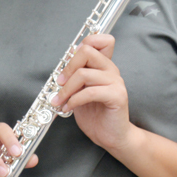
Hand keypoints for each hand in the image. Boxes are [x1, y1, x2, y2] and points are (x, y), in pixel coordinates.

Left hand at [51, 34, 135, 155]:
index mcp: (103, 66)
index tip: (68, 65)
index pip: (100, 40)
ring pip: (84, 74)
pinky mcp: (117, 96)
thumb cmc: (95, 114)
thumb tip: (60, 67)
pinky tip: (68, 108)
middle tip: (59, 84)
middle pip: (87, 51)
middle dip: (68, 67)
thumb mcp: (80, 91)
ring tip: (60, 101)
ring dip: (66, 89)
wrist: (111, 136)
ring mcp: (116, 82)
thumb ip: (75, 77)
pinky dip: (74, 100)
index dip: (81, 46)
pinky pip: (90, 92)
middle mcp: (111, 70)